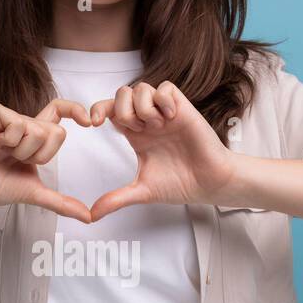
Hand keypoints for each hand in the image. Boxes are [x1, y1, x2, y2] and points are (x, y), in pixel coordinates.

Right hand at [0, 98, 93, 223]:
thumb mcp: (34, 193)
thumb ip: (61, 202)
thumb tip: (88, 217)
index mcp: (34, 136)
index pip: (59, 115)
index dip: (76, 111)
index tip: (89, 121)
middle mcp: (25, 122)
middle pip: (56, 132)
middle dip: (40, 155)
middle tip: (16, 159)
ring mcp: (10, 116)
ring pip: (39, 131)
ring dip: (22, 151)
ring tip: (2, 152)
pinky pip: (20, 125)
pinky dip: (9, 141)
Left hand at [86, 81, 236, 221]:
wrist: (209, 183)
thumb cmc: (181, 184)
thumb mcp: (142, 191)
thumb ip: (116, 199)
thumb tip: (92, 215)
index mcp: (136, 135)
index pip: (110, 111)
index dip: (98, 110)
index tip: (93, 124)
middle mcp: (148, 121)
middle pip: (122, 94)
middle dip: (122, 109)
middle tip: (137, 130)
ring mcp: (165, 113)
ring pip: (142, 88)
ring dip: (143, 107)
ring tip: (157, 126)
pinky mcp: (183, 109)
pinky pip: (166, 88)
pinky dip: (163, 100)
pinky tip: (170, 118)